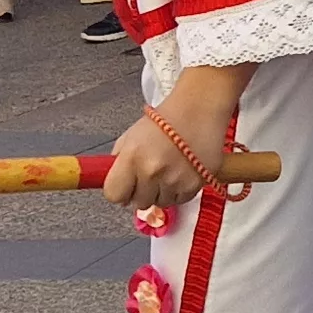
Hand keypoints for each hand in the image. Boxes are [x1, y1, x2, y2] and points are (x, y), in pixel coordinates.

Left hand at [103, 71, 244, 216]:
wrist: (197, 110)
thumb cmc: (164, 121)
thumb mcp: (131, 136)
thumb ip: (119, 162)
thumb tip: (115, 186)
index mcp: (132, 157)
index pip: (114, 195)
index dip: (119, 191)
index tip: (125, 186)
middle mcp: (152, 171)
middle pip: (138, 203)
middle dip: (141, 192)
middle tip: (149, 175)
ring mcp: (174, 180)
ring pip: (160, 203)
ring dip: (161, 192)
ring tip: (167, 170)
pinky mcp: (194, 185)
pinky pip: (179, 200)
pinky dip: (178, 190)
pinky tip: (181, 172)